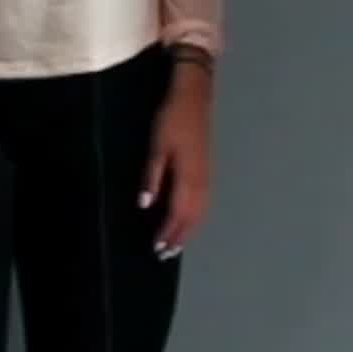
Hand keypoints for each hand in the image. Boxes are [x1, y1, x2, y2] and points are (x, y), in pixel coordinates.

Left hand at [138, 67, 211, 259]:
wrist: (194, 97)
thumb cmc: (171, 119)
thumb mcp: (156, 146)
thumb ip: (152, 177)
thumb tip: (145, 205)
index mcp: (187, 177)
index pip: (177, 213)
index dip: (167, 232)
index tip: (156, 247)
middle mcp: (201, 181)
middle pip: (192, 217)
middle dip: (179, 236)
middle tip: (165, 254)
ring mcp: (207, 175)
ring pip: (201, 211)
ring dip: (189, 229)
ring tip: (177, 244)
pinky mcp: (208, 170)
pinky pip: (205, 202)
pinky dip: (197, 217)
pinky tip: (190, 219)